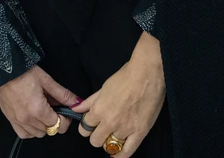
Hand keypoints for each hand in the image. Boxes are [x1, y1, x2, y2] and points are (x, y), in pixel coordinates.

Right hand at [0, 65, 79, 139]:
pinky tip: (33, 118)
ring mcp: (17, 121)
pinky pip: (24, 134)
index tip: (65, 111)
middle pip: (49, 131)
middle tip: (54, 108)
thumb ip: (63, 94)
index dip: (65, 119)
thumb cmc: (22, 72)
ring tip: (43, 111)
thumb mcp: (46, 80)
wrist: (1, 69)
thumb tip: (77, 102)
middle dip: (55, 121)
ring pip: (37, 134)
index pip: (59, 125)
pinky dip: (30, 130)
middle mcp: (27, 119)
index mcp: (38, 109)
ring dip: (43, 126)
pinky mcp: (10, 119)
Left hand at [73, 33, 165, 155]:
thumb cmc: (125, 77)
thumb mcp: (103, 88)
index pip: (84, 128)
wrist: (147, 74)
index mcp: (99, 110)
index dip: (87, 126)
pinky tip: (117, 154)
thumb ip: (89, 101)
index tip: (91, 124)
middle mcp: (110, 122)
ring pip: (110, 146)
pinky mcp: (140, 132)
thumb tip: (76, 109)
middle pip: (95, 141)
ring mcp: (125, 129)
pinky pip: (127, 152)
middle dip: (96, 135)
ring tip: (114, 134)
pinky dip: (120, 156)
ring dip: (110, 141)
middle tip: (102, 129)